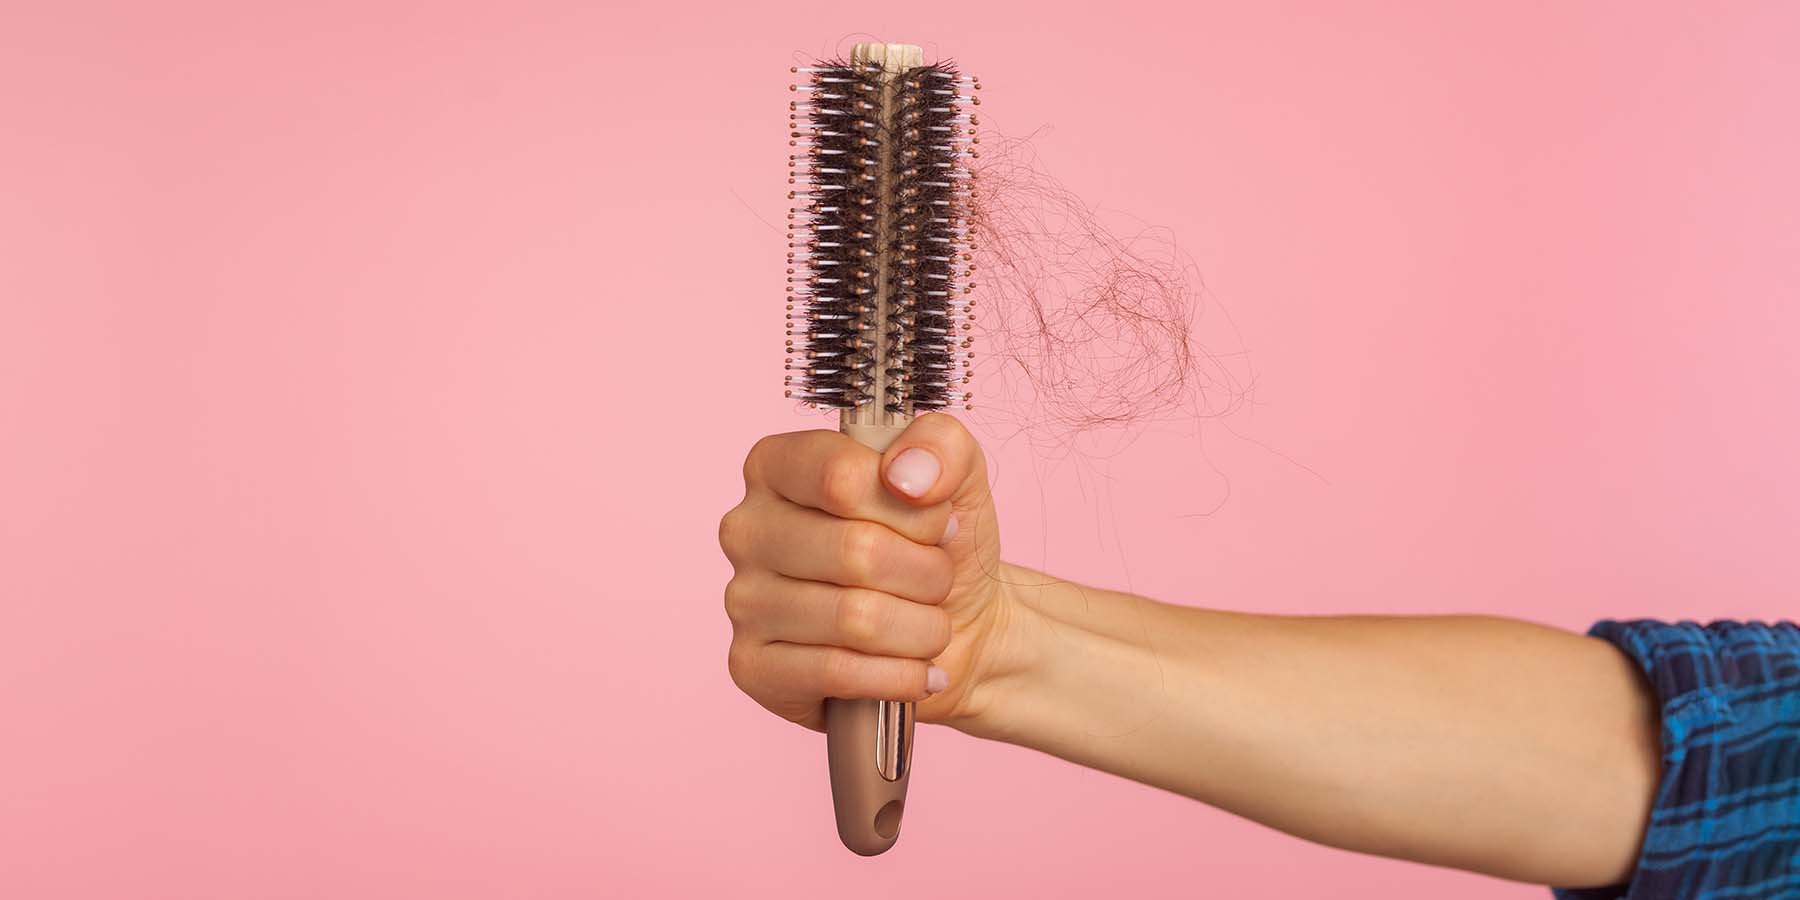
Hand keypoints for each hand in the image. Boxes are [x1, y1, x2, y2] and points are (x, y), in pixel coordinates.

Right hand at [719, 413, 1010, 731]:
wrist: (961, 627)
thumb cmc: (941, 545)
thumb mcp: (958, 477)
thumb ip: (940, 446)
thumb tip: (906, 474)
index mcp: (777, 466)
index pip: (842, 476)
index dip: (913, 509)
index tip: (937, 523)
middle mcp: (746, 529)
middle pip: (856, 551)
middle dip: (926, 574)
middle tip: (937, 581)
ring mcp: (742, 600)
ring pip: (855, 618)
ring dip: (920, 628)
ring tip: (928, 626)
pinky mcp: (751, 667)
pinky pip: (838, 673)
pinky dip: (900, 676)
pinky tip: (918, 670)